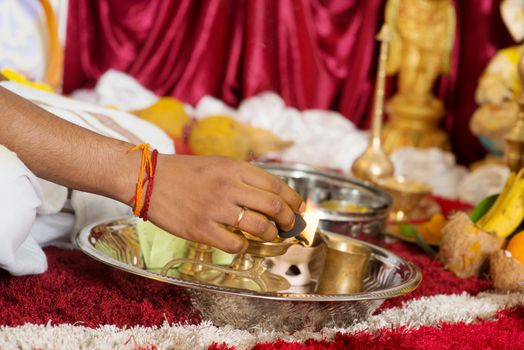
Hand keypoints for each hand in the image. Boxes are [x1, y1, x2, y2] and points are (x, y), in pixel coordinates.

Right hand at [146, 155, 304, 252]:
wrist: (148, 179)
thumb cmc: (186, 172)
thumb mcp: (219, 164)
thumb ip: (244, 177)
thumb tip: (272, 196)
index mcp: (235, 168)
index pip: (277, 186)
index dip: (294, 200)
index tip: (299, 209)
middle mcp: (229, 187)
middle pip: (275, 206)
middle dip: (289, 220)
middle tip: (290, 226)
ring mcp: (216, 209)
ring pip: (260, 227)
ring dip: (271, 234)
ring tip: (270, 235)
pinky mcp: (201, 229)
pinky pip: (236, 244)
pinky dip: (244, 246)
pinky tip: (240, 242)